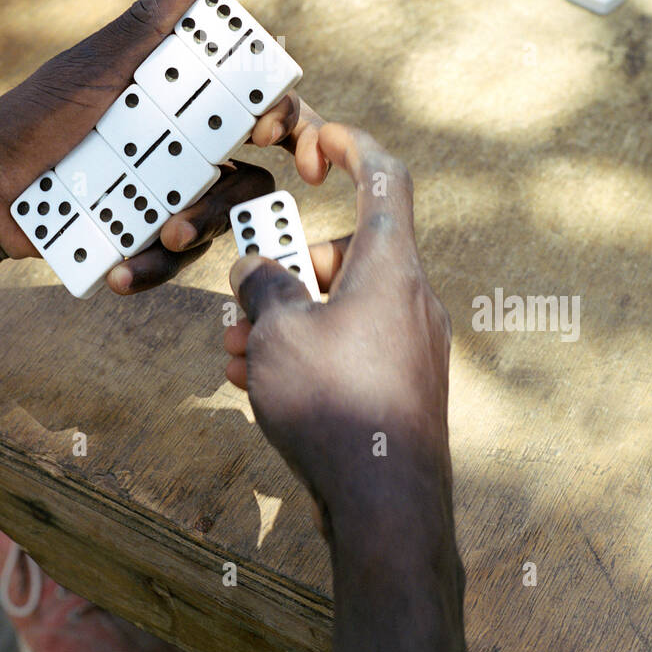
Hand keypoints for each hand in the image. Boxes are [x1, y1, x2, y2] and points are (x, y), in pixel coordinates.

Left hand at [0, 0, 328, 294]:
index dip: (285, 118)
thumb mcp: (95, 67)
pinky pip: (174, 260)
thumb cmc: (35, 114)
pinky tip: (120, 271)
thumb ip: (150, 24)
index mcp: (185, 100)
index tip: (270, 132)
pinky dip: (150, 266)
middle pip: (251, 176)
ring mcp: (169, 197)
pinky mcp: (146, 238)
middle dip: (235, 197)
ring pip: (217, 223)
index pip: (258, 105)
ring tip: (162, 235)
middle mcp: (187, 149)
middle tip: (204, 206)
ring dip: (194, 230)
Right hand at [224, 124, 453, 547]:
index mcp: (391, 265)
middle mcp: (411, 297)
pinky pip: (351, 346)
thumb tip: (257, 272)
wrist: (388, 508)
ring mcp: (412, 345)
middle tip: (243, 299)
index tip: (317, 144)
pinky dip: (310, 352)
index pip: (384, 176)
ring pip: (341, 305)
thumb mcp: (277, 332)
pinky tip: (263, 386)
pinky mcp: (404, 387)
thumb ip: (261, 287)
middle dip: (286, 268)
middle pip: (346, 251)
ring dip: (287, 319)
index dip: (351, 146)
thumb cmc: (336, 406)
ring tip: (239, 354)